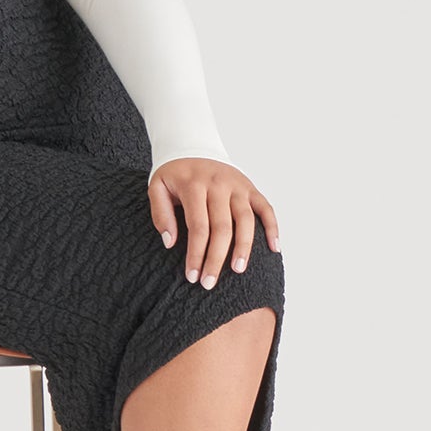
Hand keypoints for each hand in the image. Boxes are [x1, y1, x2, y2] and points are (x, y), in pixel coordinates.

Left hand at [147, 158, 280, 290]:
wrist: (191, 147)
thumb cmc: (174, 174)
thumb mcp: (157, 187)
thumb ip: (160, 214)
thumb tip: (170, 243)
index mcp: (195, 185)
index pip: (198, 226)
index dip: (196, 254)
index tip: (192, 276)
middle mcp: (219, 184)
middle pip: (222, 227)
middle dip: (216, 258)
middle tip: (209, 283)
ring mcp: (238, 185)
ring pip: (246, 220)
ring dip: (244, 247)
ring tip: (238, 270)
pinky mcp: (250, 187)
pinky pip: (266, 208)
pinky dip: (272, 227)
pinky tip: (274, 248)